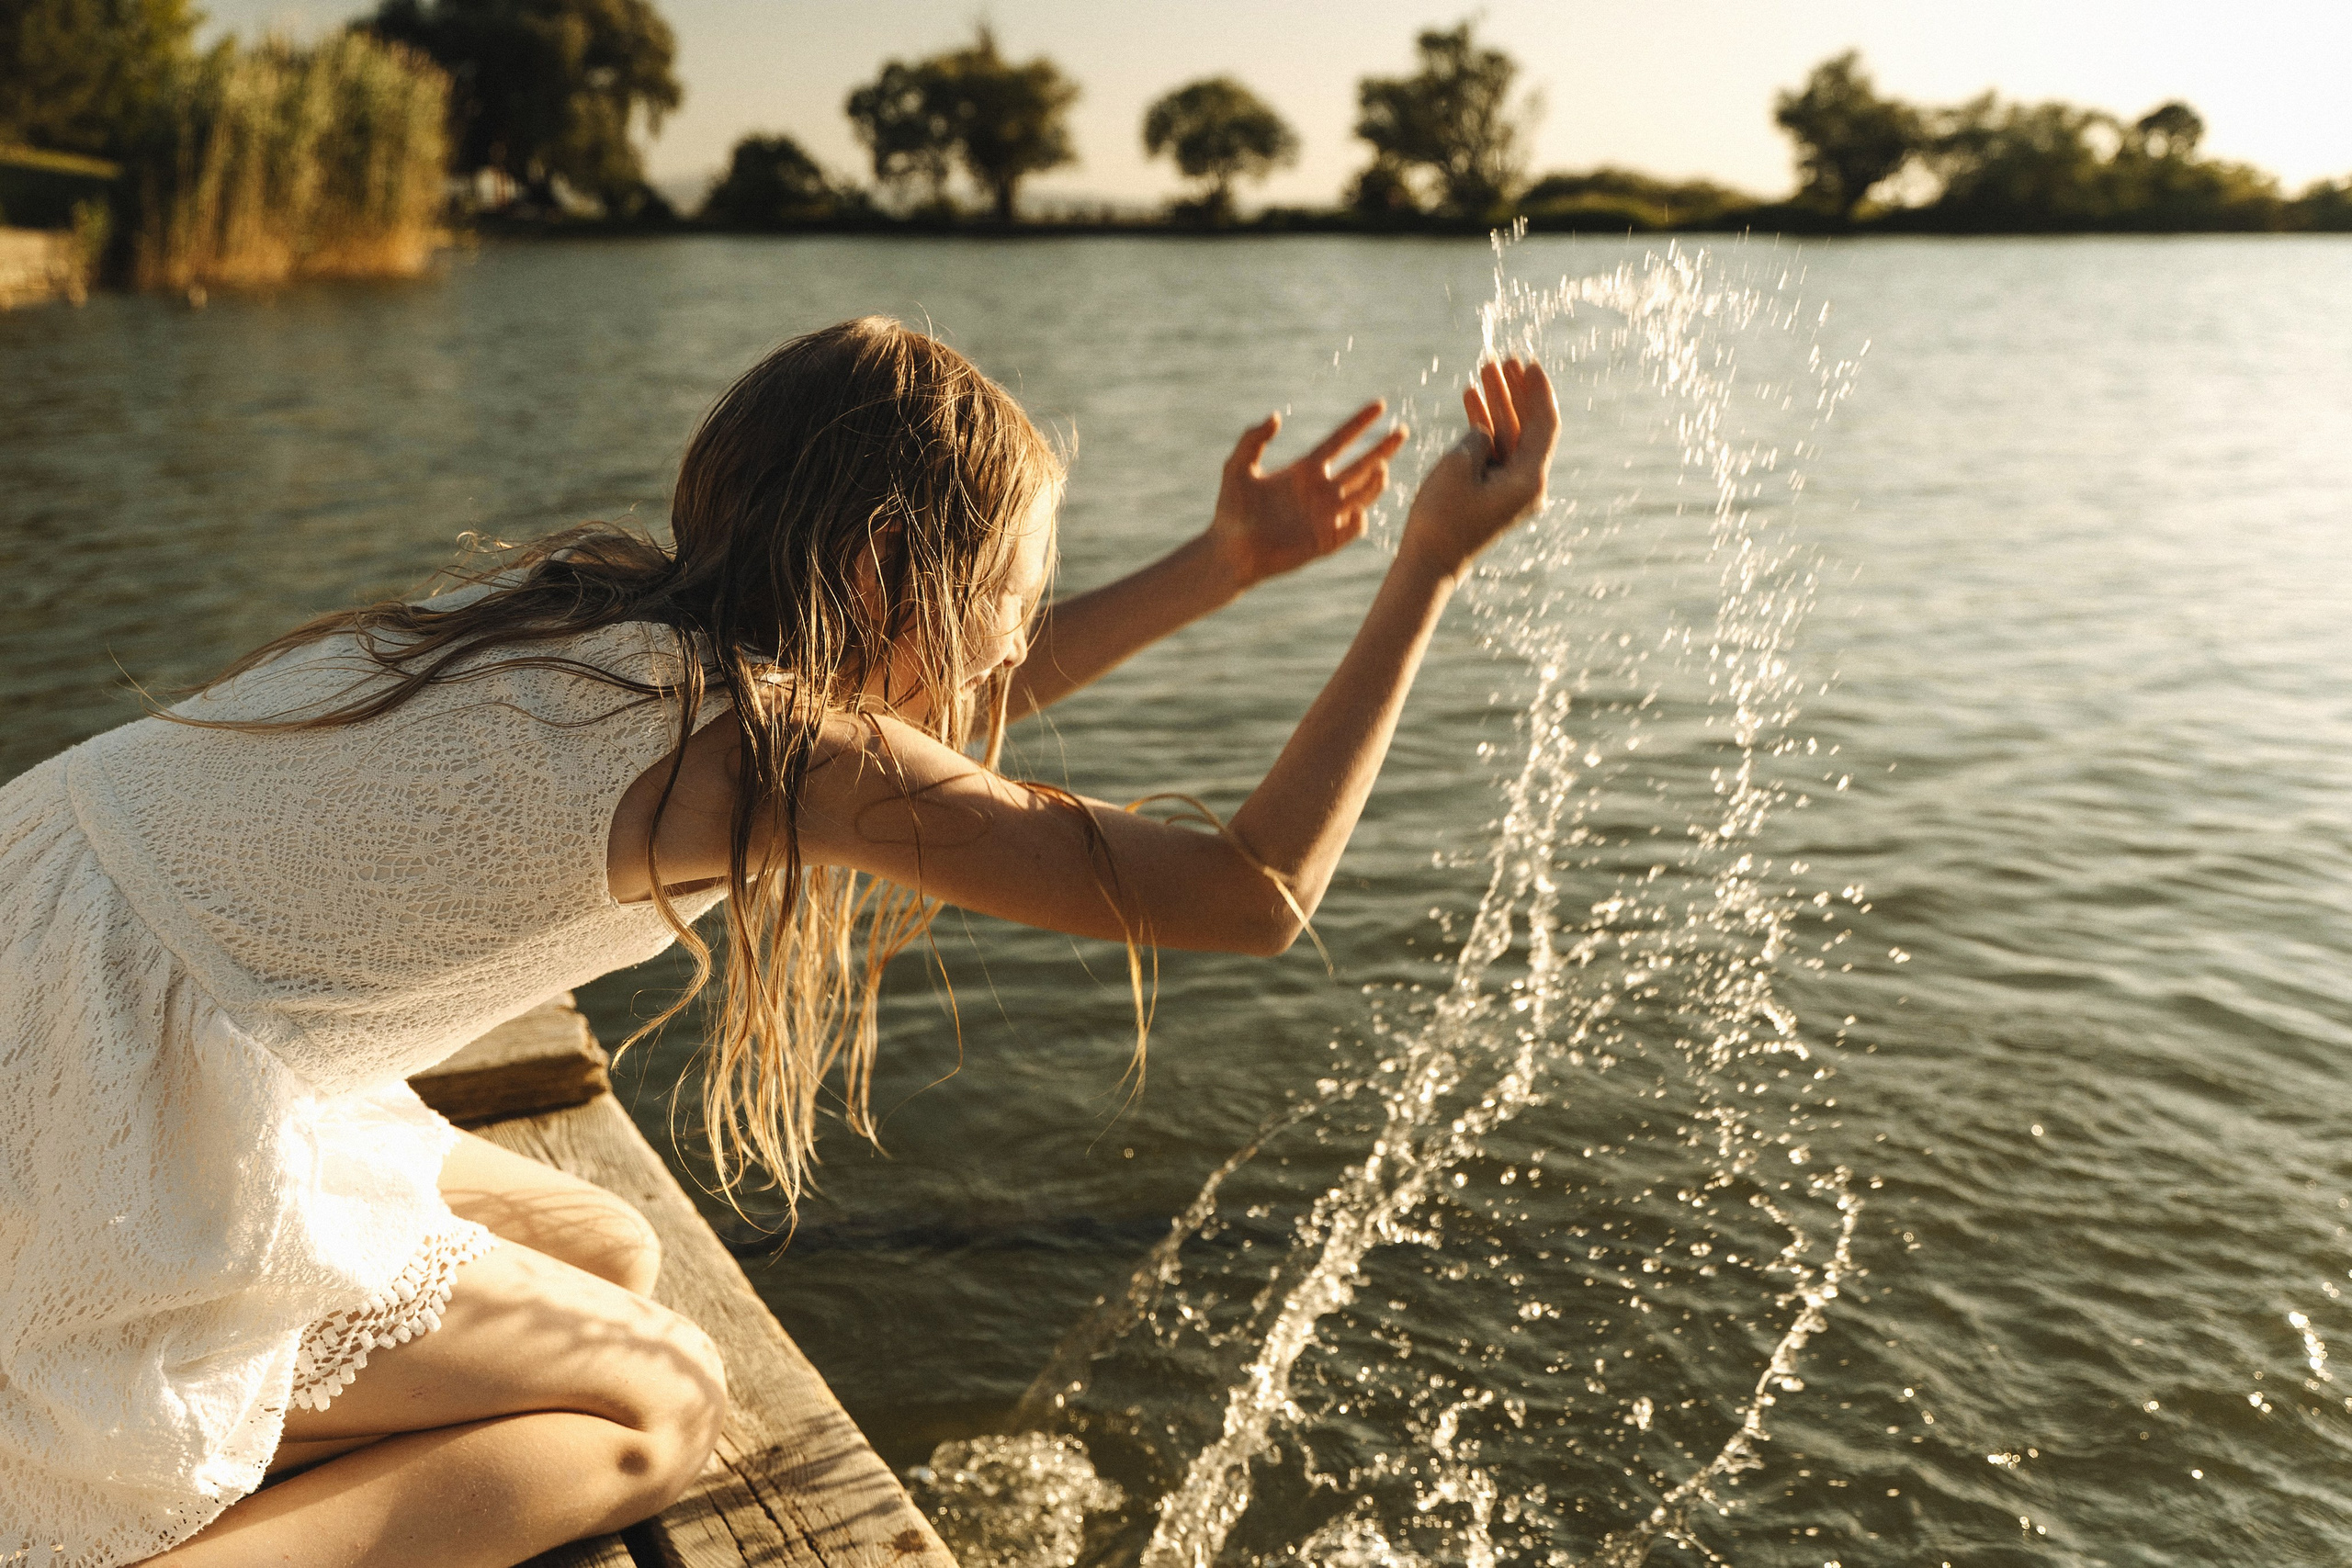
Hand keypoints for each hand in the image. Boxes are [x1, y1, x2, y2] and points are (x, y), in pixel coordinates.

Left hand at [1206, 401, 1408, 588]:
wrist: (1229, 552)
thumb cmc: (1231, 511)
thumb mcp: (1237, 467)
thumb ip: (1252, 440)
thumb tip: (1276, 417)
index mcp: (1305, 470)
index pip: (1340, 441)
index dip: (1360, 423)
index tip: (1380, 405)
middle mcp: (1321, 491)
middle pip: (1361, 465)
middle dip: (1382, 449)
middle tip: (1403, 430)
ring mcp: (1326, 516)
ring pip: (1362, 495)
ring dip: (1374, 483)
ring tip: (1381, 470)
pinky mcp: (1325, 542)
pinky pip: (1350, 530)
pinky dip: (1357, 521)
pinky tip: (1357, 512)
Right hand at [1398, 357, 1559, 585]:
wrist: (1428, 561)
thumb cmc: (1442, 516)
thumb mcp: (1459, 464)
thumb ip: (1479, 437)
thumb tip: (1485, 431)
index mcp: (1529, 478)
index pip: (1545, 424)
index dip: (1538, 390)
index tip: (1530, 362)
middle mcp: (1527, 483)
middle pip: (1529, 426)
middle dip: (1515, 391)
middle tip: (1503, 360)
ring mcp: (1510, 488)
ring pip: (1509, 435)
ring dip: (1496, 404)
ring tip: (1483, 371)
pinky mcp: (1492, 492)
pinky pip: (1494, 451)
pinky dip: (1483, 426)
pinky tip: (1470, 398)